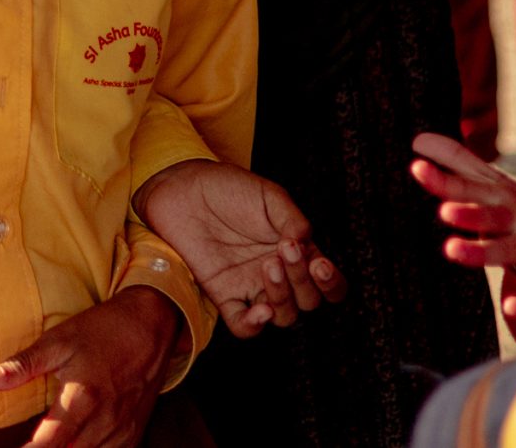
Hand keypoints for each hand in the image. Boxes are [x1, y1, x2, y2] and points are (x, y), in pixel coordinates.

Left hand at [0, 288, 182, 447]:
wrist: (152, 324)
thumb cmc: (102, 330)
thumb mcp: (57, 341)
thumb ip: (21, 366)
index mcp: (82, 399)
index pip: (48, 444)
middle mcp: (104, 421)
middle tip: (29, 443)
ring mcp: (122, 431)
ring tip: (50, 442)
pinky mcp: (135, 433)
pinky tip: (79, 444)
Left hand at [134, 159, 338, 335]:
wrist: (184, 189)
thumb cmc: (228, 189)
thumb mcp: (268, 196)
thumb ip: (292, 218)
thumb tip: (307, 242)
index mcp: (295, 252)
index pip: (326, 283)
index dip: (330, 282)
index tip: (319, 264)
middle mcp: (278, 275)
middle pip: (308, 301)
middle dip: (303, 281)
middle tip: (284, 250)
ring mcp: (251, 287)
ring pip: (283, 316)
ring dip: (282, 297)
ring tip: (268, 265)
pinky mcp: (224, 296)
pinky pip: (243, 326)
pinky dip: (254, 326)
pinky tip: (259, 310)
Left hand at [410, 133, 515, 324]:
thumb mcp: (490, 183)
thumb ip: (457, 161)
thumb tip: (418, 138)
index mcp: (498, 196)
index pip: (466, 186)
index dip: (441, 179)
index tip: (416, 167)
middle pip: (488, 215)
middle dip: (468, 213)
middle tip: (443, 212)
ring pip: (505, 251)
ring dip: (480, 252)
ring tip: (452, 250)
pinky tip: (512, 309)